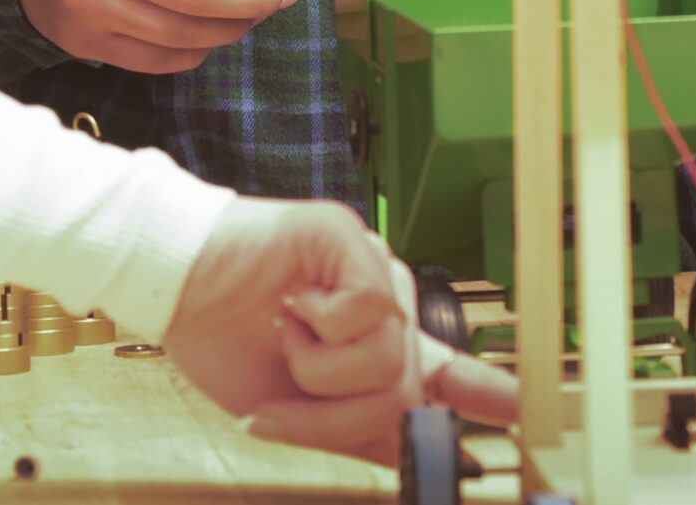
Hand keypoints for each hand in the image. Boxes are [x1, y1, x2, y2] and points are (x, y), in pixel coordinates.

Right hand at [164, 197, 516, 463]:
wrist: (169, 288)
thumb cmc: (221, 336)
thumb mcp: (289, 408)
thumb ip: (355, 430)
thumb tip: (411, 456)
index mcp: (372, 343)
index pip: (447, 369)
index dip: (489, 394)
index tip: (525, 415)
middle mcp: (382, 303)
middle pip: (405, 390)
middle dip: (337, 417)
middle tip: (281, 406)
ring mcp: (370, 268)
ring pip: (389, 360)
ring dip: (321, 372)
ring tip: (283, 339)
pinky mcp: (348, 239)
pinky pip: (367, 313)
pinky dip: (320, 326)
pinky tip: (291, 305)